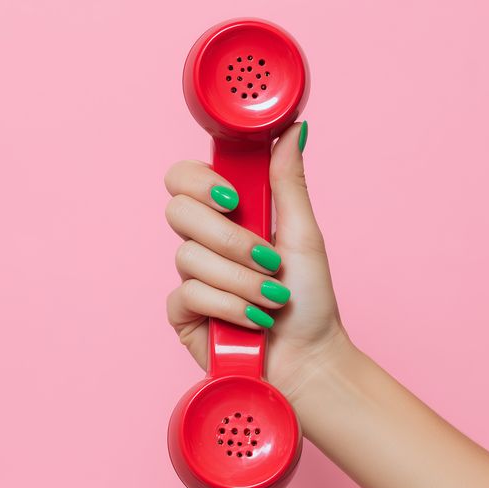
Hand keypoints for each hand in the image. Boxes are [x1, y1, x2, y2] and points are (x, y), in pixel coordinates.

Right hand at [164, 122, 350, 401]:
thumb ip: (288, 182)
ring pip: (188, 259)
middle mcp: (205, 243)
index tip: (234, 199)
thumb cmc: (310, 300)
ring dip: (242, 281)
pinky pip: (188, 296)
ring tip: (272, 299)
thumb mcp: (304, 234)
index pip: (184, 178)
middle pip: (177, 212)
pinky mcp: (183, 314)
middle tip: (268, 260)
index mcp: (229, 216)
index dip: (199, 181)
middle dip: (230, 240)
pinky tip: (252, 322)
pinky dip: (229, 307)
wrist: (309, 358)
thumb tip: (292, 130)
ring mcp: (192, 278)